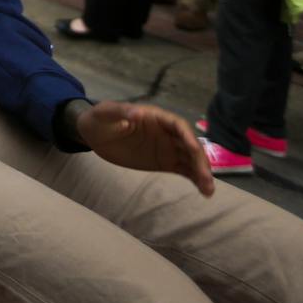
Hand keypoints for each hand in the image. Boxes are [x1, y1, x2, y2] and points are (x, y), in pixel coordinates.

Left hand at [74, 101, 212, 195]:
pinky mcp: (164, 162)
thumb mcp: (105, 112)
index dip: (188, 136)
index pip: (177, 125)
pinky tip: (204, 191)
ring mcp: (167, 148)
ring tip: (209, 190)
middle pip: (189, 144)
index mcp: (156, 117)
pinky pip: (184, 170)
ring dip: (201, 173)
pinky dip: (195, 179)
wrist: (93, 134)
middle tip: (206, 178)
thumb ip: (121, 111)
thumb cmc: (100, 118)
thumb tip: (137, 112)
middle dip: (199, 160)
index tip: (193, 149)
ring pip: (190, 159)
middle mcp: (167, 132)